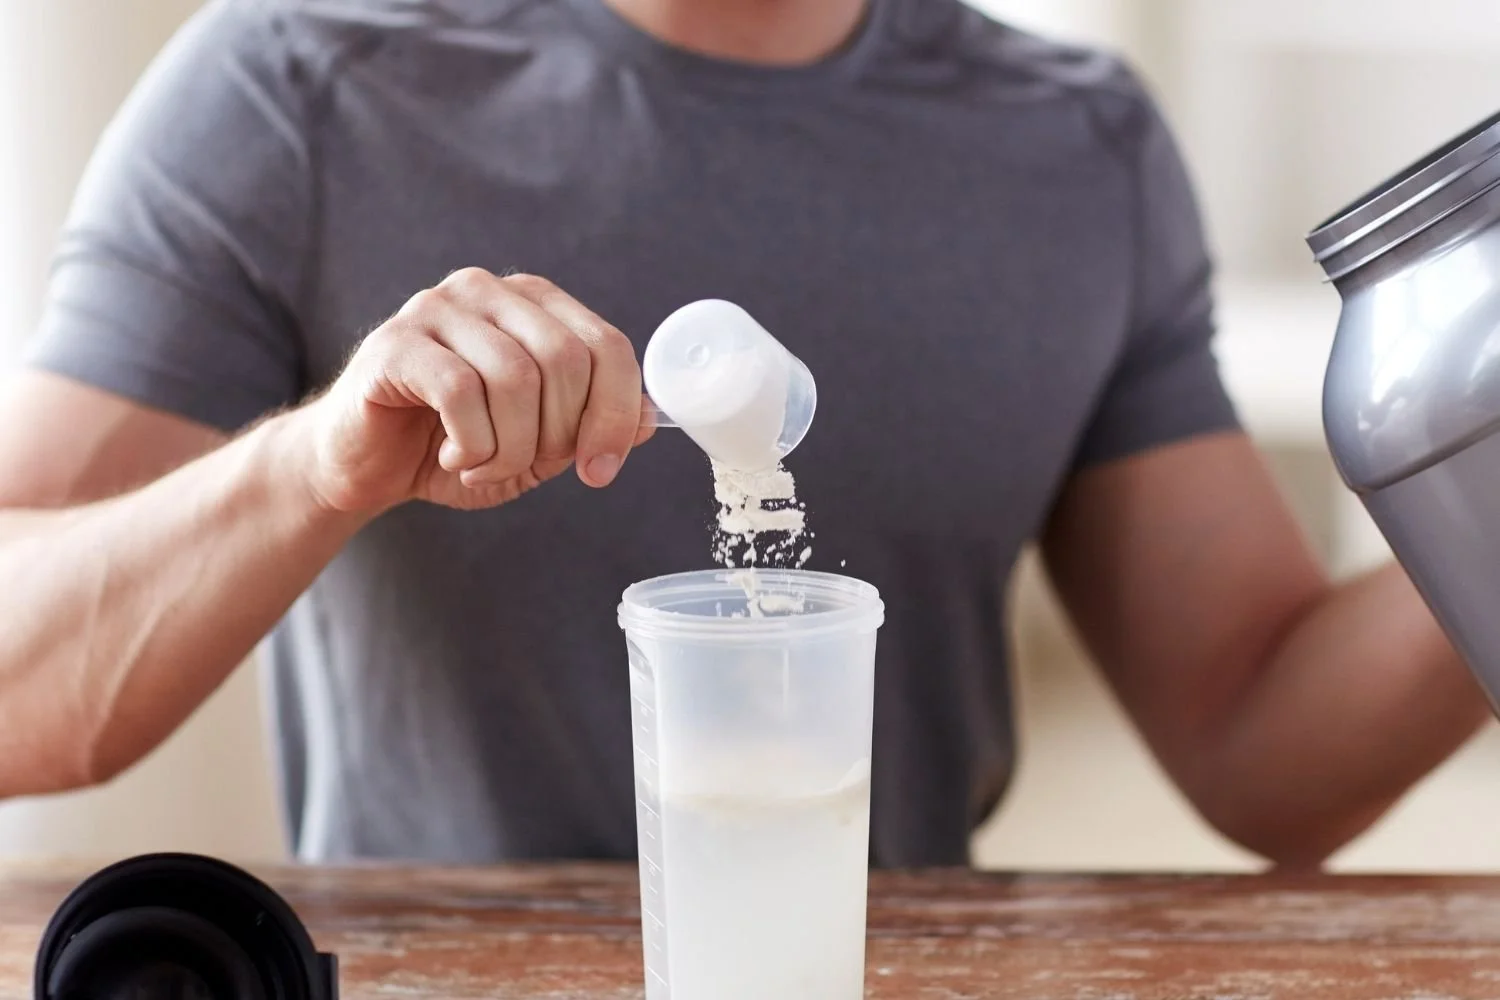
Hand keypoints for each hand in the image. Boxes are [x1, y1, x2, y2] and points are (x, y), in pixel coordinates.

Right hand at [295, 269, 651, 513]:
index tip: (600, 469)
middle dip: (560, 434)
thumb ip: (590, 427)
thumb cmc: (454, 447)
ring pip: (516, 379)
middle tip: (528, 466)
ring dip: (511, 448)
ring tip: (484, 466)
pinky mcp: (395, 343)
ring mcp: (437, 309)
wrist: (365, 465)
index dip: (616, 414)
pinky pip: (462, 393)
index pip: (607, 347)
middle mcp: (488, 291)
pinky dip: (473, 445)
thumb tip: (650, 422)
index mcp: (534, 304)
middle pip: (567, 360)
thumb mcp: (539, 446)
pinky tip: (455, 457)